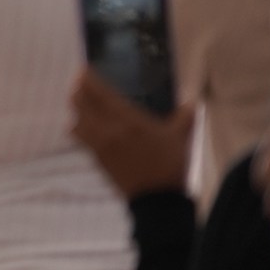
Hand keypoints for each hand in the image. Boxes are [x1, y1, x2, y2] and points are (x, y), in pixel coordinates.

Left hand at [70, 68, 194, 196]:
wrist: (156, 198)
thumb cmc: (170, 165)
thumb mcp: (180, 138)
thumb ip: (184, 117)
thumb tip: (192, 102)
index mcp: (129, 120)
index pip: (102, 95)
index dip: (89, 81)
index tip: (83, 70)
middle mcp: (109, 129)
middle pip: (84, 104)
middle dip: (78, 91)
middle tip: (78, 82)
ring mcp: (100, 145)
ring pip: (78, 120)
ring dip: (76, 108)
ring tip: (76, 100)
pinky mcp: (97, 159)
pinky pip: (81, 139)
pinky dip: (77, 128)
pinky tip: (76, 126)